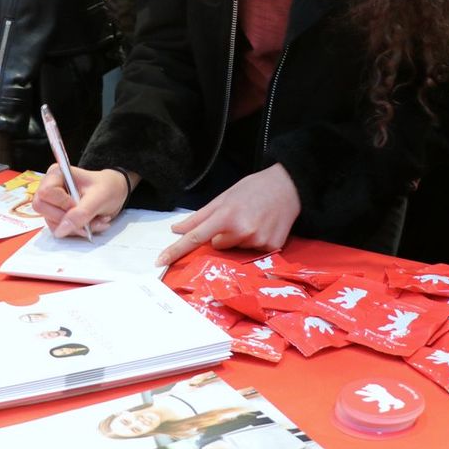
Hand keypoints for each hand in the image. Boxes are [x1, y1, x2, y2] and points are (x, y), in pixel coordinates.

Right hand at [31, 165, 127, 237]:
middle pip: (42, 208)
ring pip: (52, 222)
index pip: (45, 193)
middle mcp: (50, 188)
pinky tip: (91, 222)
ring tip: (94, 219)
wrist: (116, 193)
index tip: (78, 204)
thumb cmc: (108, 187)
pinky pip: (60, 230)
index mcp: (57, 174)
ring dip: (76, 227)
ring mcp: (53, 203)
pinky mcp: (58, 215)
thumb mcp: (99, 198)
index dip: (61, 203)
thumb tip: (61, 230)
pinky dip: (77, 230)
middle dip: (67, 219)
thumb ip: (80, 213)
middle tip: (87, 216)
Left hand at [156, 164, 300, 265]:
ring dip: (239, 238)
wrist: (289, 186)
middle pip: (218, 245)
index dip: (176, 250)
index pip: (195, 237)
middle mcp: (241, 231)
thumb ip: (199, 216)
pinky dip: (255, 242)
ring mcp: (258, 241)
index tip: (160, 261)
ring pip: (235, 248)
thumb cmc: (253, 188)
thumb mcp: (224, 197)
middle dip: (222, 234)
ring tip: (253, 219)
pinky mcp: (272, 248)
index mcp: (226, 216)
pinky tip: (263, 227)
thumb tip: (177, 229)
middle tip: (238, 217)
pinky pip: (253, 252)